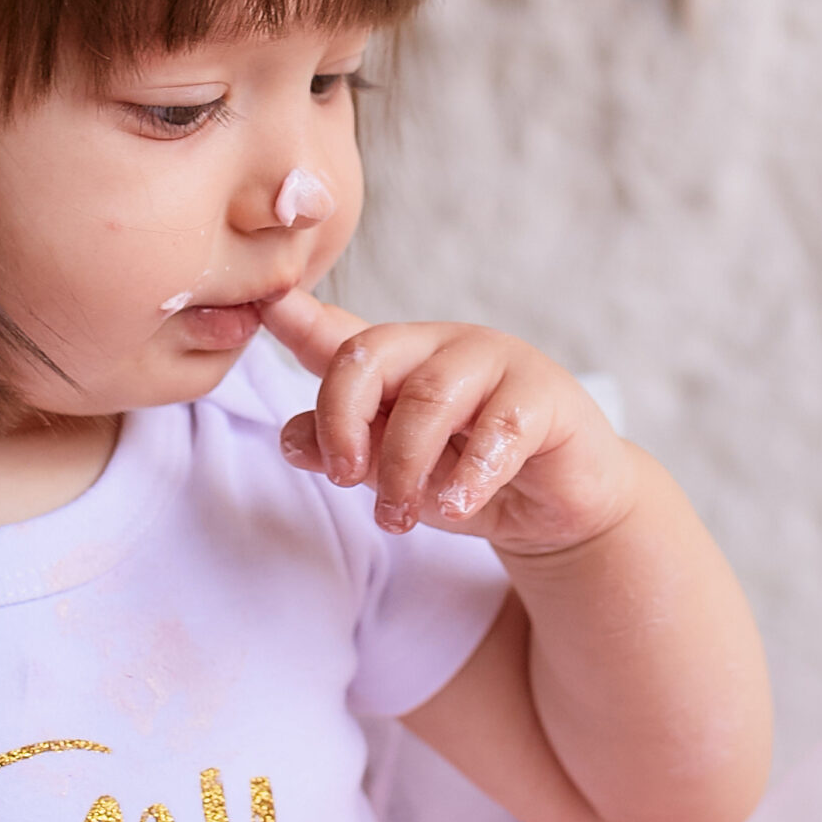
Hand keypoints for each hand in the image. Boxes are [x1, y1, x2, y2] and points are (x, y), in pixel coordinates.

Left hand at [263, 289, 633, 557]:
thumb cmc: (465, 478)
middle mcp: (440, 346)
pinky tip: (459, 506)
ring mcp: (496, 362)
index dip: (297, 318)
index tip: (265, 304)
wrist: (556, 508)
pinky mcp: (547, 395)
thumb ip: (345, 450)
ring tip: (400, 517)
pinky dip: (470, 473)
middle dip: (342, 420)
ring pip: (429, 396)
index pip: (337, 334)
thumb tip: (292, 439)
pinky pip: (500, 427)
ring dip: (404, 465)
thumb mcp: (392, 472)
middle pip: (368, 355)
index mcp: (396, 358)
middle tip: (344, 480)